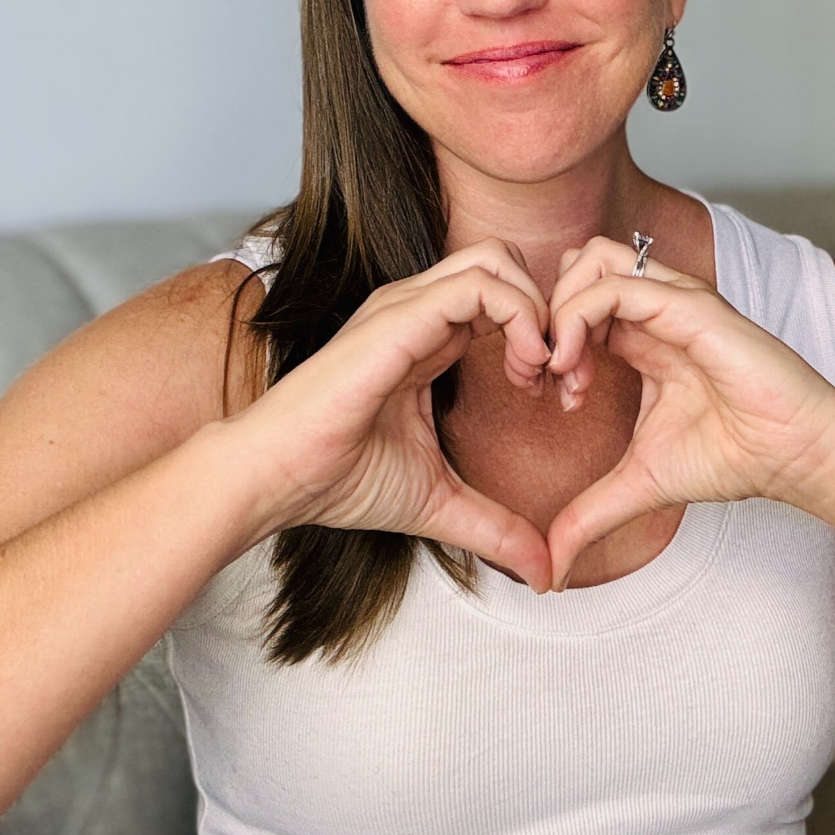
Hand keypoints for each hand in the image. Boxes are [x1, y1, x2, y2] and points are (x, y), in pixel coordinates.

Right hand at [233, 240, 554, 592]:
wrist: (275, 480)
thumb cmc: (337, 481)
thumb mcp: (439, 503)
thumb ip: (496, 527)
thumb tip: (547, 573)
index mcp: (428, 338)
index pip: (502, 298)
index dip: (544, 336)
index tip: (558, 394)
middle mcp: (418, 310)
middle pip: (505, 263)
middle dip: (550, 311)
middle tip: (560, 376)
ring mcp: (407, 307)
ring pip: (496, 261)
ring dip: (539, 310)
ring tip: (543, 372)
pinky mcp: (400, 317)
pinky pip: (479, 285)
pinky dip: (521, 315)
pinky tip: (525, 369)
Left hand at [542, 236, 834, 590]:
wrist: (797, 456)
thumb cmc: (735, 456)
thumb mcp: (640, 484)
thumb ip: (589, 515)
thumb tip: (549, 569)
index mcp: (645, 335)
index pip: (578, 302)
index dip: (548, 341)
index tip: (544, 396)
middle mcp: (657, 308)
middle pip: (578, 266)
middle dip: (544, 315)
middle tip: (542, 376)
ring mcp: (674, 300)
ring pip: (592, 260)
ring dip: (559, 310)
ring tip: (559, 369)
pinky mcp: (690, 306)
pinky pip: (618, 286)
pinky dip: (579, 318)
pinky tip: (575, 370)